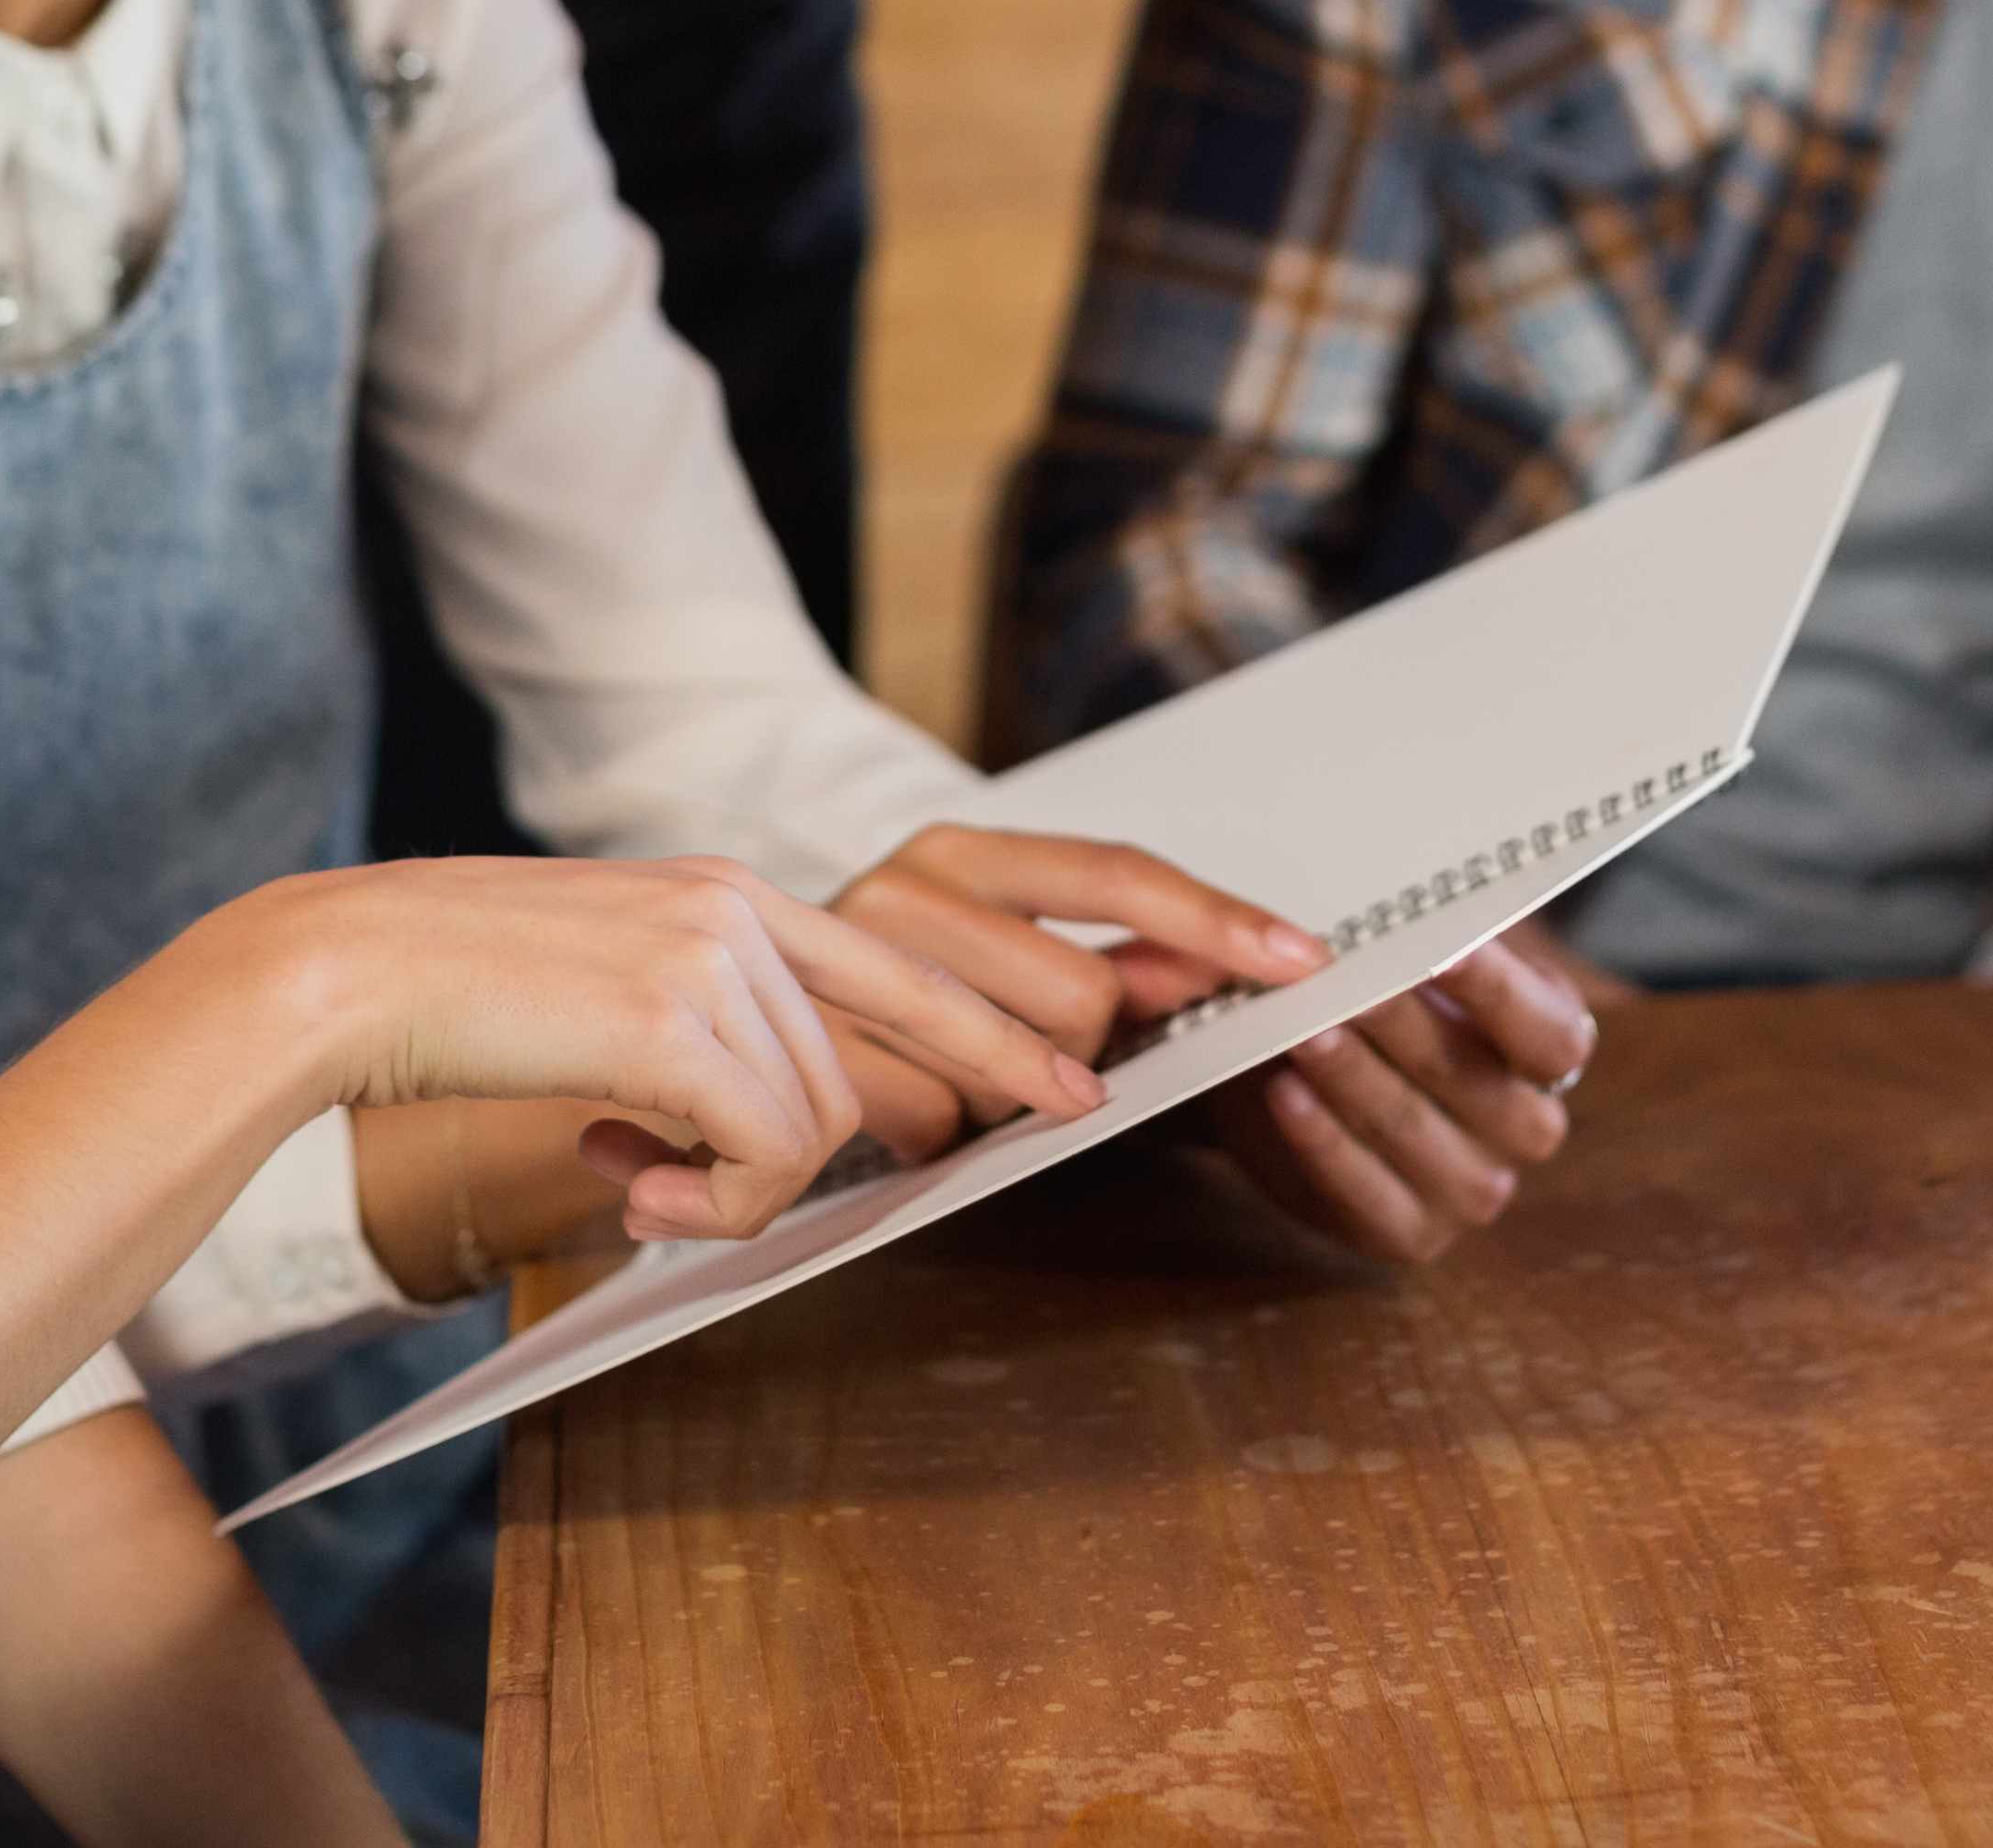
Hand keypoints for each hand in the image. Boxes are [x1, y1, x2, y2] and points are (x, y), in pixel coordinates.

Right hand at [228, 854, 1097, 1242]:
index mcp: (726, 896)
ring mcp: (711, 956)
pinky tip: (616, 1171)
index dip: (995, 1034)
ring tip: (626, 1169)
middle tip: (774, 1169)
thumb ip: (701, 1037)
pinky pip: (763, 1154)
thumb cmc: (458, 1005)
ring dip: (732, 1187)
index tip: (1072, 1090)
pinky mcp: (675, 1017)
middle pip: (864, 1071)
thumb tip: (771, 1134)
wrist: (348, 973)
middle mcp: (737, 909)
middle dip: (827, 1152)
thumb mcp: (609, 1000)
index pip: (902, 965)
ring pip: (814, 1125)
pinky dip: (705, 1199)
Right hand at [819, 821, 1330, 1157]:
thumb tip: (1211, 969)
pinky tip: (898, 1111)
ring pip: (1022, 1073)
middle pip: (1086, 997)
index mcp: (958, 854)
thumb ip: (1104, 960)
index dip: (1216, 920)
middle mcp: (901, 890)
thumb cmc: (876, 997)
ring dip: (1006, 1105)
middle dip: (1082, 1056)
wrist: (688, 1010)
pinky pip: (943, 1127)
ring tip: (946, 1085)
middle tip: (1024, 1067)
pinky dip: (938, 1138)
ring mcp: (851, 969)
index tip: (1304, 959)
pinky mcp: (817, 1056)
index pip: (1116, 874)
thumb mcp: (988, 960)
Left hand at [1199, 920, 1598, 1265]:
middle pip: (1472, 1081)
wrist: (1326, 1078)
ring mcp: (1474, 1191)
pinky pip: (1364, 1192)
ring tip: (1301, 1030)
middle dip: (1402, 1027)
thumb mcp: (1421, 957)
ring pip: (1411, 1130)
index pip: (1548, 1035)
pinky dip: (1321, 1141)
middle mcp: (1528, 1129)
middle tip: (1341, 978)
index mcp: (1554, 1053)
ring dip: (1352, 1079)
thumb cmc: (1392, 996)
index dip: (1499, 995)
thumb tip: (1398, 890)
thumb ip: (1426, 933)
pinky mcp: (1408, 1235)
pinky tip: (1283, 1093)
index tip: (1441, 947)